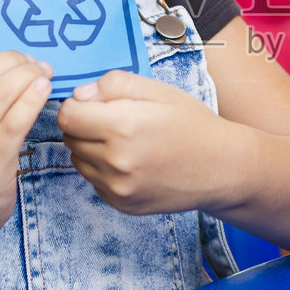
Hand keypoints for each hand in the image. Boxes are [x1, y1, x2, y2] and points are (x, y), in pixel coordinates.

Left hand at [58, 71, 240, 214]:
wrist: (222, 168)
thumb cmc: (193, 125)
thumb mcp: (159, 91)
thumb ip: (114, 85)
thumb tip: (80, 95)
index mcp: (123, 127)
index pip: (67, 117)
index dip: (77, 106)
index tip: (94, 104)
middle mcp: (116, 162)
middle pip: (70, 139)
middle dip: (84, 126)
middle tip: (115, 122)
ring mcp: (119, 188)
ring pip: (78, 161)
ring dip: (91, 149)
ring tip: (125, 142)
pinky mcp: (122, 204)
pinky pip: (94, 182)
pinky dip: (104, 170)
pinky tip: (132, 162)